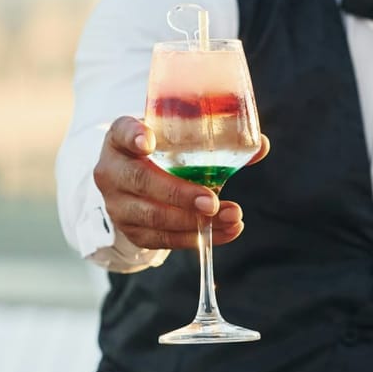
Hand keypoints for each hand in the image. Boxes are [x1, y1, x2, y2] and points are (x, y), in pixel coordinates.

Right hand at [92, 116, 269, 252]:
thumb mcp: (175, 138)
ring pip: (154, 217)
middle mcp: (112, 171)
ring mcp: (118, 205)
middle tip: (212, 201)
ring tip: (231, 217)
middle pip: (142, 182)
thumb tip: (260, 146)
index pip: (122, 132)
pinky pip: (163, 239)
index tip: (149, 141)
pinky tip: (224, 232)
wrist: (132, 184)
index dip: (134, 136)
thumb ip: (213, 139)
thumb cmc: (160, 154)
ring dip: (194, 222)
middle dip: (179, 194)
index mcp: (120, 139)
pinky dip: (195, 238)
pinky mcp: (132, 231)